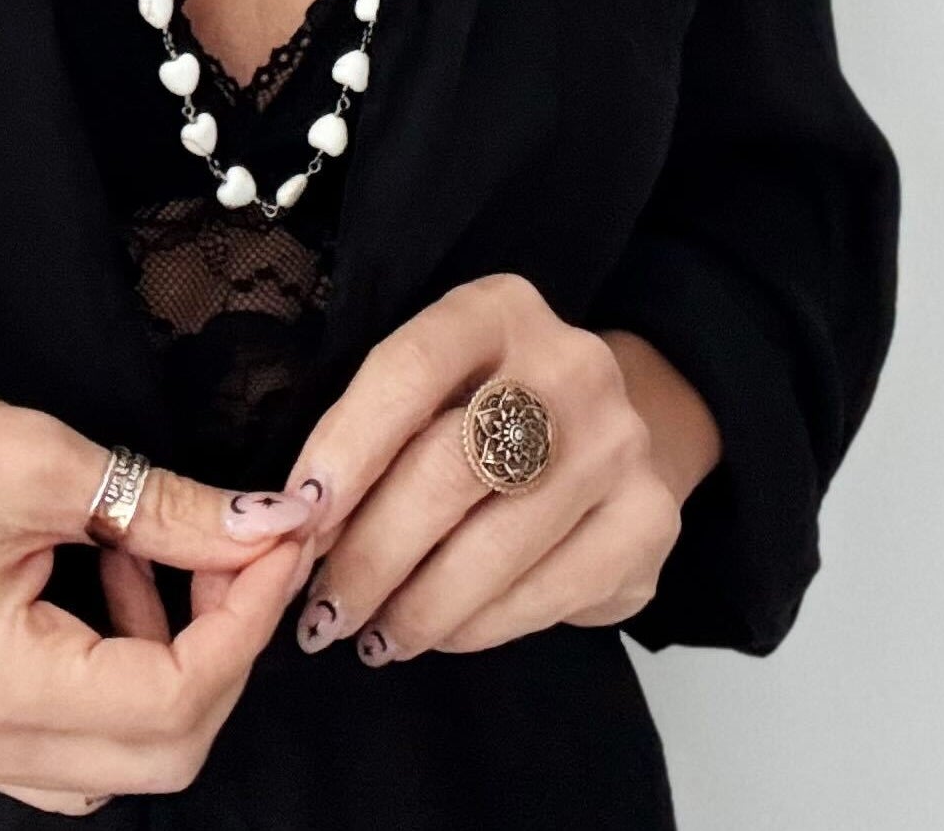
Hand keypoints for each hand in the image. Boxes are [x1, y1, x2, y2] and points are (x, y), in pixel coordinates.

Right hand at [0, 352, 317, 814]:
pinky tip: (110, 579)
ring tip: (156, 554)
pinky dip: (122, 674)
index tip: (283, 539)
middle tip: (239, 550)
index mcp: (0, 686)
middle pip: (167, 750)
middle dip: (225, 648)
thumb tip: (269, 523)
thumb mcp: (47, 462)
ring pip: (125, 756)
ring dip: (175, 665)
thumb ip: (171, 509)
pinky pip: (76, 739)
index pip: (179, 695)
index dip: (248, 616)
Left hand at [279, 272, 710, 664]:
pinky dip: (475, 628)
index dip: (346, 446)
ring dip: (415, 607)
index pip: (410, 368)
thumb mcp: (430, 382)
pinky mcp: (649, 524)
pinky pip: (545, 595)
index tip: (298, 514)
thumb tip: (294, 523)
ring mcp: (619, 445)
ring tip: (369, 634)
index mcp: (499, 309)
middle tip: (323, 608)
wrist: (610, 425)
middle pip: (450, 468)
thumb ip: (368, 430)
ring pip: (495, 547)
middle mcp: (570, 365)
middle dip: (371, 551)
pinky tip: (436, 635)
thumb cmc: (484, 405)